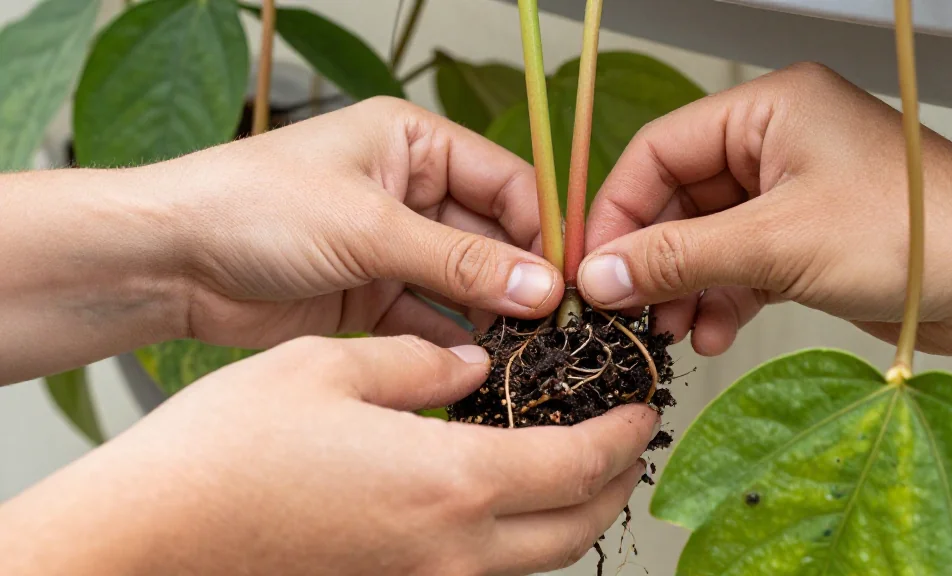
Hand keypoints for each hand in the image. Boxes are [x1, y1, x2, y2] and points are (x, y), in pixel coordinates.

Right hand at [0, 336, 657, 575]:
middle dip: (616, 481)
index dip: (622, 434)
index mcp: (448, 482)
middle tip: (625, 435)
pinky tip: (497, 493)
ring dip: (573, 512)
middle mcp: (449, 550)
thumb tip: (470, 365)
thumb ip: (417, 363)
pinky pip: (483, 571)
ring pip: (537, 559)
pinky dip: (517, 535)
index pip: (578, 465)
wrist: (146, 539)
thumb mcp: (326, 368)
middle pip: (575, 527)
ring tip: (577, 461)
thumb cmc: (226, 450)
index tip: (643, 404)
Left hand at [160, 96, 560, 347]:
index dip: (543, 230)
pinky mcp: (371, 296)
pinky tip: (480, 368)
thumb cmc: (253, 207)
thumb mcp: (369, 227)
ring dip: (492, 317)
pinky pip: (429, 319)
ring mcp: (391, 247)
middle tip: (556, 327)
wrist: (170, 263)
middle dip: (520, 281)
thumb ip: (459, 261)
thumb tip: (540, 287)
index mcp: (413, 143)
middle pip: (492, 238)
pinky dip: (452, 343)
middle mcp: (409, 192)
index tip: (569, 281)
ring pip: (464, 284)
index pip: (507, 183)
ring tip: (528, 353)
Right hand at [578, 62, 951, 356]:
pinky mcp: (804, 240)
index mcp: (766, 111)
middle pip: (678, 199)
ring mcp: (789, 195)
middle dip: (652, 260)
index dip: (617, 210)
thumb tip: (600, 275)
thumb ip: (678, 257)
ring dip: (683, 288)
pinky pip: (739, 266)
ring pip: (705, 239)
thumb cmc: (912, 234)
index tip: (591, 266)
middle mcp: (773, 145)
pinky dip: (721, 300)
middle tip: (626, 309)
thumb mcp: (775, 243)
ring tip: (672, 331)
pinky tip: (713, 333)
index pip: (659, 151)